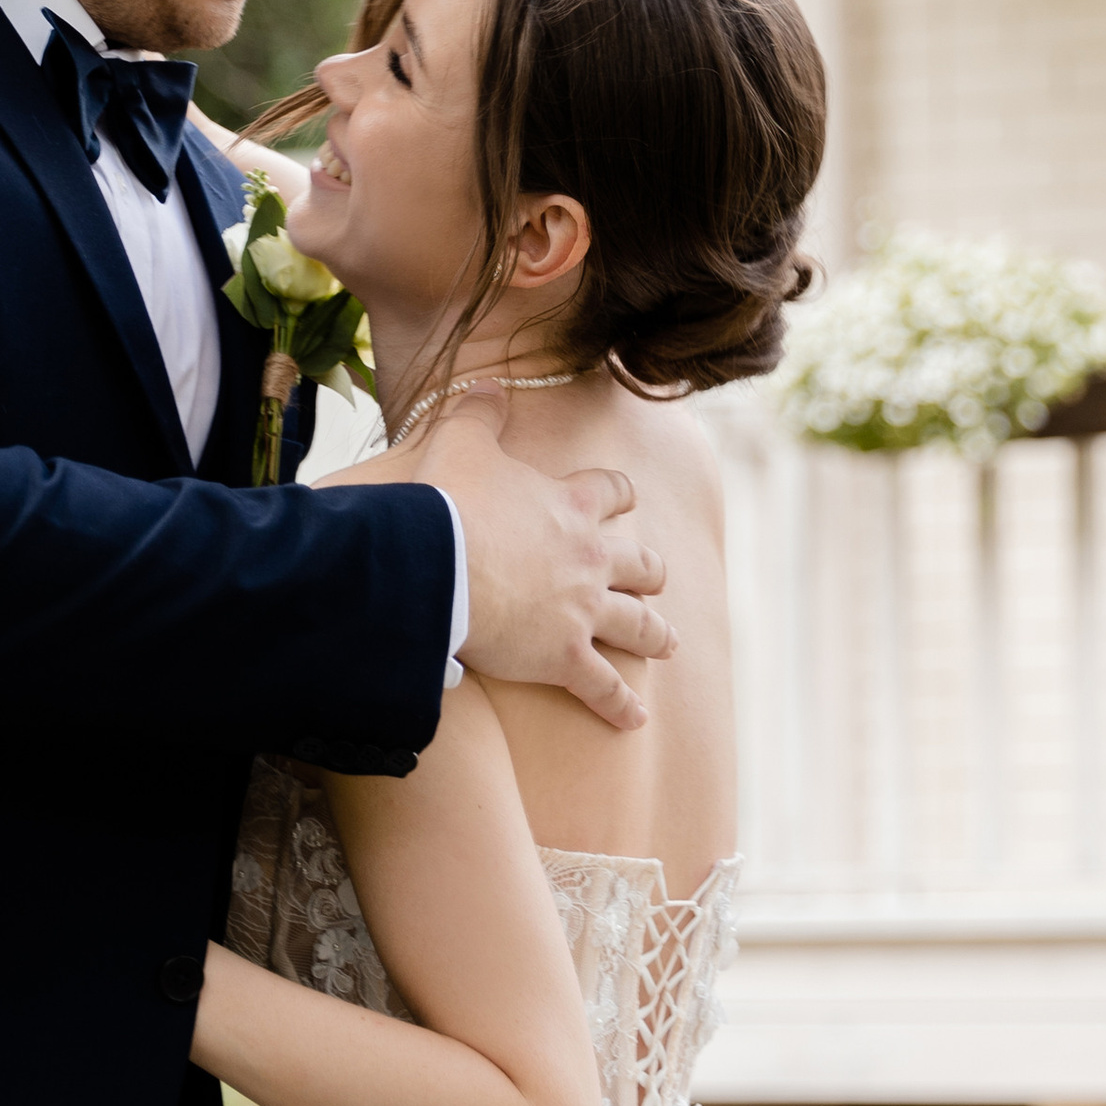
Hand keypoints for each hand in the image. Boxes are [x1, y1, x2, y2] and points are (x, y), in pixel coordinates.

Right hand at [417, 403, 675, 733]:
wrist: (437, 567)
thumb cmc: (447, 504)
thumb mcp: (460, 443)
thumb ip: (478, 413)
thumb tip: (488, 386)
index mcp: (570, 506)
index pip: (610, 493)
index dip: (618, 495)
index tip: (625, 498)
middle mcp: (590, 558)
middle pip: (639, 563)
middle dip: (650, 572)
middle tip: (656, 578)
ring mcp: (583, 610)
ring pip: (636, 624)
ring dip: (655, 634)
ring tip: (669, 644)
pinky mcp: (565, 657)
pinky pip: (603, 687)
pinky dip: (620, 706)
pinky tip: (636, 720)